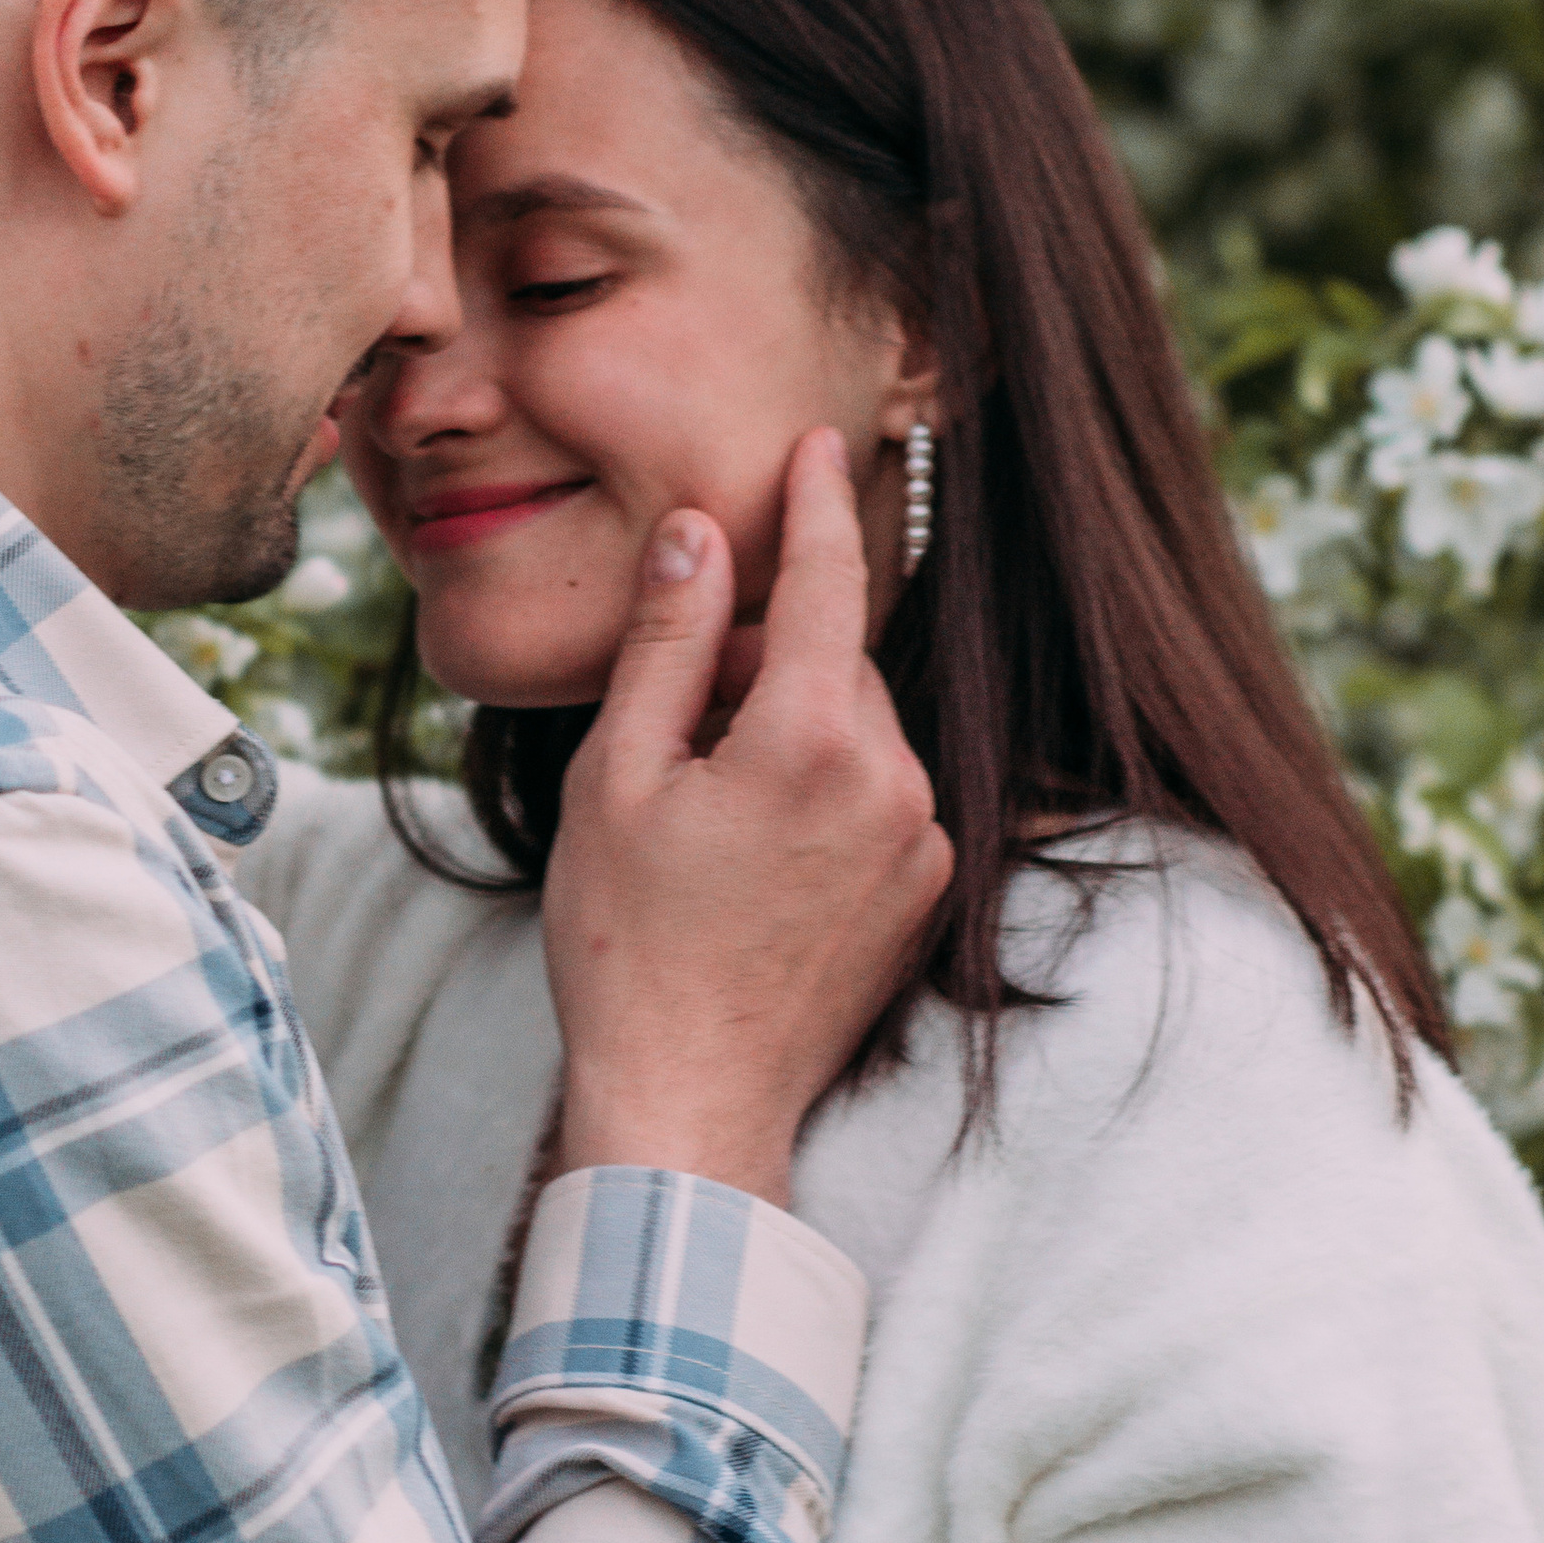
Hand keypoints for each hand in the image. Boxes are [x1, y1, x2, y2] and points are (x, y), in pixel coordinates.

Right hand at [546, 427, 951, 1203]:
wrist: (692, 1100)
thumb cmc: (626, 944)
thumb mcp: (616, 776)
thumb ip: (667, 643)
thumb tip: (699, 532)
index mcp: (809, 740)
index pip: (824, 581)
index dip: (816, 503)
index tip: (818, 442)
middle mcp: (892, 780)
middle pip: (830, 661)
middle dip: (760, 657)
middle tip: (670, 722)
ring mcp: (920, 842)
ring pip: (855, 729)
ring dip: (787, 728)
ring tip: (698, 811)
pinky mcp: (926, 892)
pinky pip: (877, 795)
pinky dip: (820, 789)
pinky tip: (746, 855)